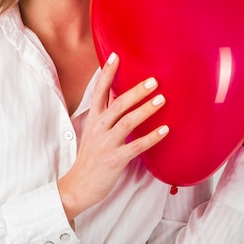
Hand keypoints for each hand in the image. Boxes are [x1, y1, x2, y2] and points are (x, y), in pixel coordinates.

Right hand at [57, 53, 168, 222]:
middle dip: (135, 91)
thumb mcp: (93, 133)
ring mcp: (106, 144)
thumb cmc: (90, 158)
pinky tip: (165, 130)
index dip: (106, 74)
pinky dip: (151, 138)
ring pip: (126, 122)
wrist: (79, 186)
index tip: (115, 56)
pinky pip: (136, 146)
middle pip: (117, 104)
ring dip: (145, 110)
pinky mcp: (115, 160)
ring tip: (161, 100)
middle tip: (153, 81)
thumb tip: (118, 94)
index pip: (99, 92)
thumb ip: (105, 114)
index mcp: (93, 120)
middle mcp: (98, 129)